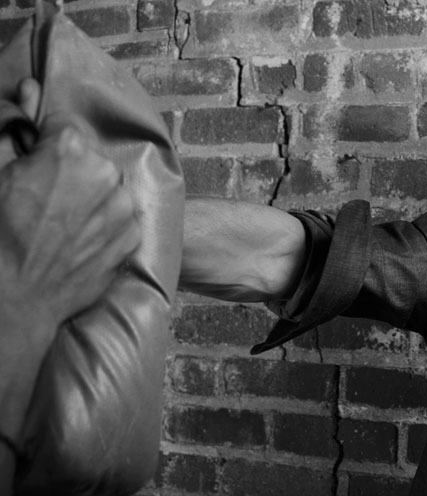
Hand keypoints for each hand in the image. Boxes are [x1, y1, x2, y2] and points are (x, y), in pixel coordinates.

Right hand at [0, 79, 140, 350]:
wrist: (15, 297)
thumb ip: (15, 127)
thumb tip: (31, 88)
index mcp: (72, 149)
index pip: (62, 123)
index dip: (43, 140)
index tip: (32, 157)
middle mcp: (107, 174)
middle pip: (88, 156)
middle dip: (68, 168)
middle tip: (41, 196)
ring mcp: (124, 208)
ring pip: (106, 186)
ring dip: (88, 195)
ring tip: (59, 221)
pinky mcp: (132, 238)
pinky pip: (119, 217)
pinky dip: (102, 222)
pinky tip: (76, 238)